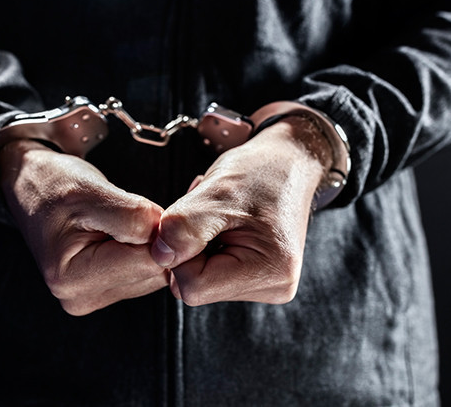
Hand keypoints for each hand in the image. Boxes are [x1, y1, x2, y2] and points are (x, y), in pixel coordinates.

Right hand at [0, 140, 168, 315]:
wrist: (34, 188)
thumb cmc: (54, 186)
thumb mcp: (91, 192)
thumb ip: (133, 217)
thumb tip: (169, 240)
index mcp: (73, 277)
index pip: (148, 261)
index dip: (159, 231)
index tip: (148, 207)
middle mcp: (82, 296)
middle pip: (155, 272)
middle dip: (156, 238)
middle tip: (133, 210)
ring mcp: (94, 296)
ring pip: (155, 273)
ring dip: (152, 242)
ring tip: (125, 219)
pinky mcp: (106, 290)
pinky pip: (146, 272)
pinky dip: (146, 248)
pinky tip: (127, 231)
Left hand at [150, 119, 330, 305]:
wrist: (289, 164)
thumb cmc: (261, 172)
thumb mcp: (217, 192)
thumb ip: (184, 227)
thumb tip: (160, 257)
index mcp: (270, 270)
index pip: (194, 286)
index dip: (179, 253)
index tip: (191, 218)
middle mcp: (274, 287)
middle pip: (197, 287)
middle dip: (190, 249)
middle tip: (208, 214)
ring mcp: (267, 286)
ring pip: (201, 282)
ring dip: (197, 248)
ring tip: (219, 217)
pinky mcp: (258, 280)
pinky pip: (212, 275)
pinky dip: (207, 250)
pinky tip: (223, 228)